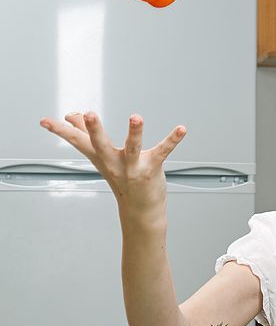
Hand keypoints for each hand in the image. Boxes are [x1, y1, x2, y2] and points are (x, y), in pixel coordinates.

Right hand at [40, 112, 185, 213]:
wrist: (140, 211)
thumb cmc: (122, 179)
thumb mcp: (103, 158)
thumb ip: (90, 135)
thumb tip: (74, 115)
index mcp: (100, 158)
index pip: (77, 142)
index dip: (60, 131)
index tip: (44, 120)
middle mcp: (114, 163)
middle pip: (100, 145)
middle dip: (94, 130)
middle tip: (89, 114)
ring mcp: (133, 168)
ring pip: (132, 148)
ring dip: (135, 133)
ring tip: (136, 117)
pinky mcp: (152, 169)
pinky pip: (163, 152)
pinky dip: (173, 140)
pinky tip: (182, 129)